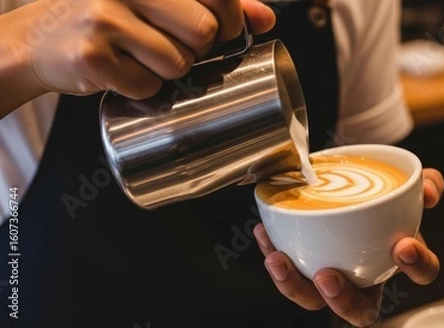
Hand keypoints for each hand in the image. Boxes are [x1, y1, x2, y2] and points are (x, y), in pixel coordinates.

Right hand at [2, 0, 274, 104]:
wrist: (38, 39)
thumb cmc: (107, 15)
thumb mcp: (159, 0)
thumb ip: (214, 4)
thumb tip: (266, 18)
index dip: (233, 19)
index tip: (224, 29)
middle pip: (205, 32)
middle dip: (198, 48)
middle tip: (174, 44)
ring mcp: (105, 18)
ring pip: (179, 63)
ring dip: (169, 70)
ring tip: (141, 56)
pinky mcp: (92, 56)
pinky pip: (148, 86)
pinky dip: (142, 87)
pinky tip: (122, 71)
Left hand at [253, 168, 443, 326]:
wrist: (345, 188)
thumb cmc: (376, 198)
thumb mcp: (403, 185)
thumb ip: (424, 184)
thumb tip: (428, 190)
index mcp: (395, 258)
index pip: (420, 274)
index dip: (416, 266)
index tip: (403, 246)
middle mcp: (364, 277)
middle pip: (359, 311)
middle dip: (342, 300)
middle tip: (327, 276)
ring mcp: (332, 277)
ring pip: (312, 299)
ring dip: (293, 284)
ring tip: (278, 259)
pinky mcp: (302, 266)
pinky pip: (286, 271)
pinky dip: (272, 252)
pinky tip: (264, 232)